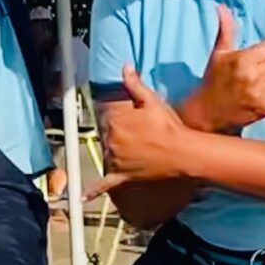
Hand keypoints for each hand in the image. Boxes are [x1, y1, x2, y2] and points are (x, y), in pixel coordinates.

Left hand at [85, 67, 193, 196]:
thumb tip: (124, 67)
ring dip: (112, 150)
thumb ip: (135, 84)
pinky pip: (103, 184)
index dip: (118, 114)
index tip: (130, 116)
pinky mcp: (121, 176)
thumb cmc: (169, 126)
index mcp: (115, 122)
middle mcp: (110, 141)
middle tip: (136, 132)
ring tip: (133, 148)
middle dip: (117, 132)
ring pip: (105, 153)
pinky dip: (92, 191)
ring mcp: (114, 160)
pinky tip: (81, 197)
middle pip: (105, 134)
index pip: (106, 114)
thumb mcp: (152, 101)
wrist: (182, 153)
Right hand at [183, 7, 264, 133]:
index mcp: (242, 59)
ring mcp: (259, 94)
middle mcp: (252, 76)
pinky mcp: (264, 110)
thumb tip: (222, 7)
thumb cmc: (213, 79)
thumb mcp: (219, 53)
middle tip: (262, 72)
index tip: (257, 58)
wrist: (205, 111)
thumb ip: (226, 29)